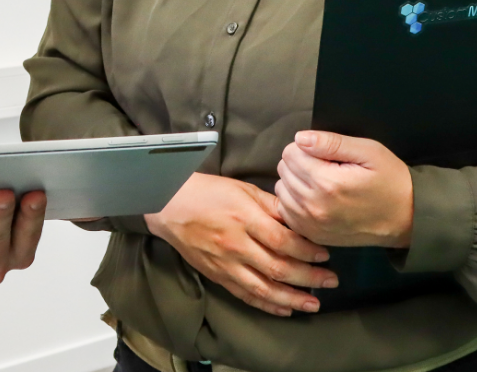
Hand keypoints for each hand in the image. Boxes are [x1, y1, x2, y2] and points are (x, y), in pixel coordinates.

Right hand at [147, 173, 336, 315]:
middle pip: (279, 268)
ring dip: (292, 299)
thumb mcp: (241, 188)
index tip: (325, 254)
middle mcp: (236, 244)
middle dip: (309, 277)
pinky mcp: (216, 274)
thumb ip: (270, 205)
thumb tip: (298, 218)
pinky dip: (266, 305)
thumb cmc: (205, 191)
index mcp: (244, 218)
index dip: (308, 250)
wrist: (167, 204)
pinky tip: (284, 308)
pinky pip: (245, 295)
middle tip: (331, 280)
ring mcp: (225, 263)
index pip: (283, 241)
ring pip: (264, 289)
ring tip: (313, 303)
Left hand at [276, 131, 412, 248]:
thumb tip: (300, 138)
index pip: (291, 152)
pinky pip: (285, 210)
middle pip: (284, 169)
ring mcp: (312, 224)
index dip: (306, 147)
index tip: (325, 154)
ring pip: (281, 189)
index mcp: (328, 183)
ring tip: (320, 182)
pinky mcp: (312, 235)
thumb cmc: (390, 181)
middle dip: (300, 162)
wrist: (408, 219)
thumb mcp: (369, 152)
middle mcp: (315, 206)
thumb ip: (332, 142)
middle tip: (325, 167)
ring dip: (295, 181)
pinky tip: (313, 198)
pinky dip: (294, 201)